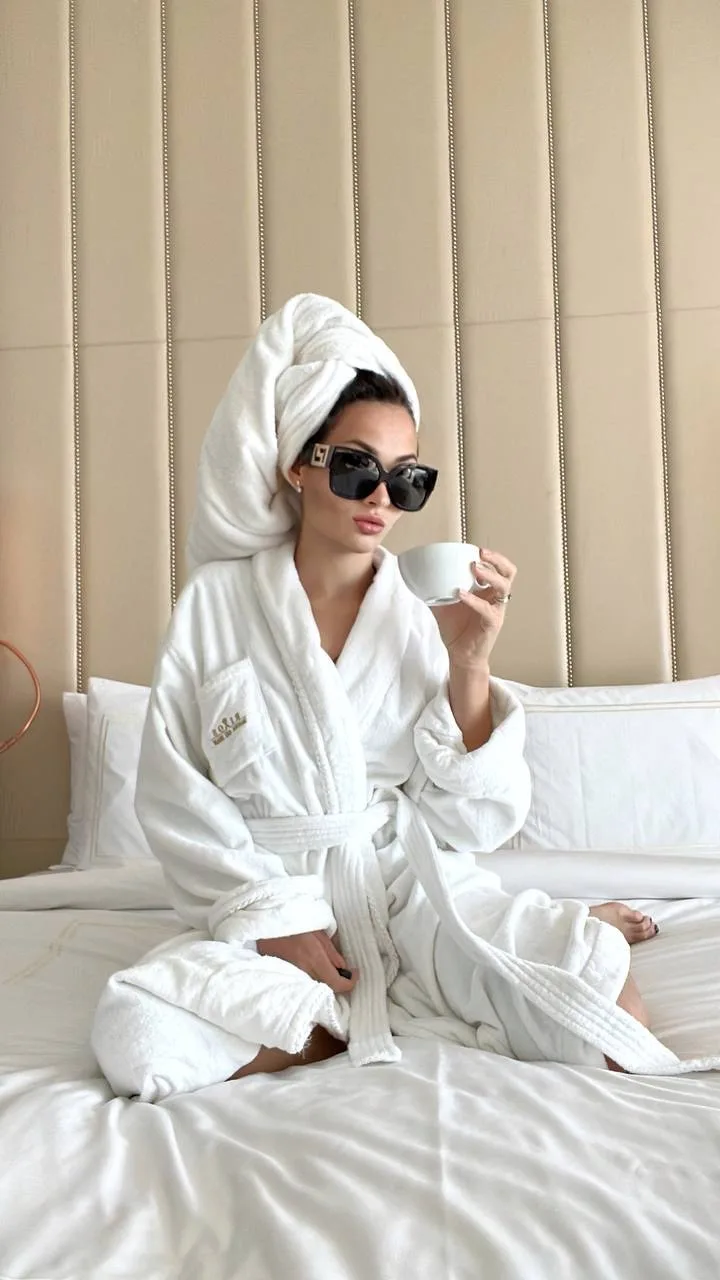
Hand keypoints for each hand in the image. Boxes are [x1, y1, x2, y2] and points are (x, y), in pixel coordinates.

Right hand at [257, 930, 357, 994]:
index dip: (350, 983)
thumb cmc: (294, 920)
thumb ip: (332, 952)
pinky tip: (314, 969)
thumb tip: (344, 968)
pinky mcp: (282, 975)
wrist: (265, 920)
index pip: (337, 983)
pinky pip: (302, 983)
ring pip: (315, 987)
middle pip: (327, 988)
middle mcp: (303, 971)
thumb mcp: (319, 931)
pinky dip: (312, 980)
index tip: (355, 974)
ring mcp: (291, 975)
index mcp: (314, 958)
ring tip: (329, 969)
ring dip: (325, 982)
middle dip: (339, 983)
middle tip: (344, 972)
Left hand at [431, 548, 515, 668]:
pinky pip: (487, 609)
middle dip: (497, 560)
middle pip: (509, 573)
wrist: (460, 655)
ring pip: (504, 587)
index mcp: (487, 591)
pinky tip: (461, 594)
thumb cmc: (456, 629)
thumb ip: (435, 590)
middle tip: (481, 554)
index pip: (499, 568)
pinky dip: (474, 600)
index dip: (493, 557)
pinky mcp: (492, 624)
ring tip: (475, 569)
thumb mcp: (443, 605)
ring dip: (490, 575)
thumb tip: (417, 577)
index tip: (477, 549)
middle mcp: (495, 598)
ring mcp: (496, 610)